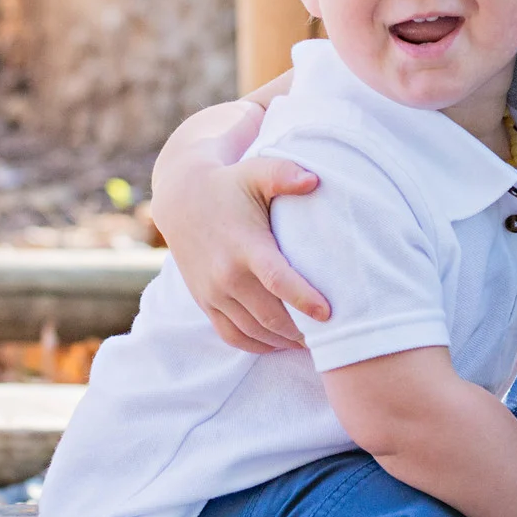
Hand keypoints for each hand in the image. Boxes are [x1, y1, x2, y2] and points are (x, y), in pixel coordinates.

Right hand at [152, 107, 333, 352]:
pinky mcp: (206, 302)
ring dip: (284, 341)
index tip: (330, 313)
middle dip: (302, 331)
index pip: (277, 280)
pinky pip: (231, 335)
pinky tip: (281, 343)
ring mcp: (213, 292)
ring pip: (253, 330)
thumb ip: (284, 174)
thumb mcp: (255, 171)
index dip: (304, 299)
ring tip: (314, 343)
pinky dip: (257, 345)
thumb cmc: (230, 184)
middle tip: (335, 337)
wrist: (181, 200)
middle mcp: (227, 274)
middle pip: (270, 315)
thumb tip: (314, 180)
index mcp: (245, 245)